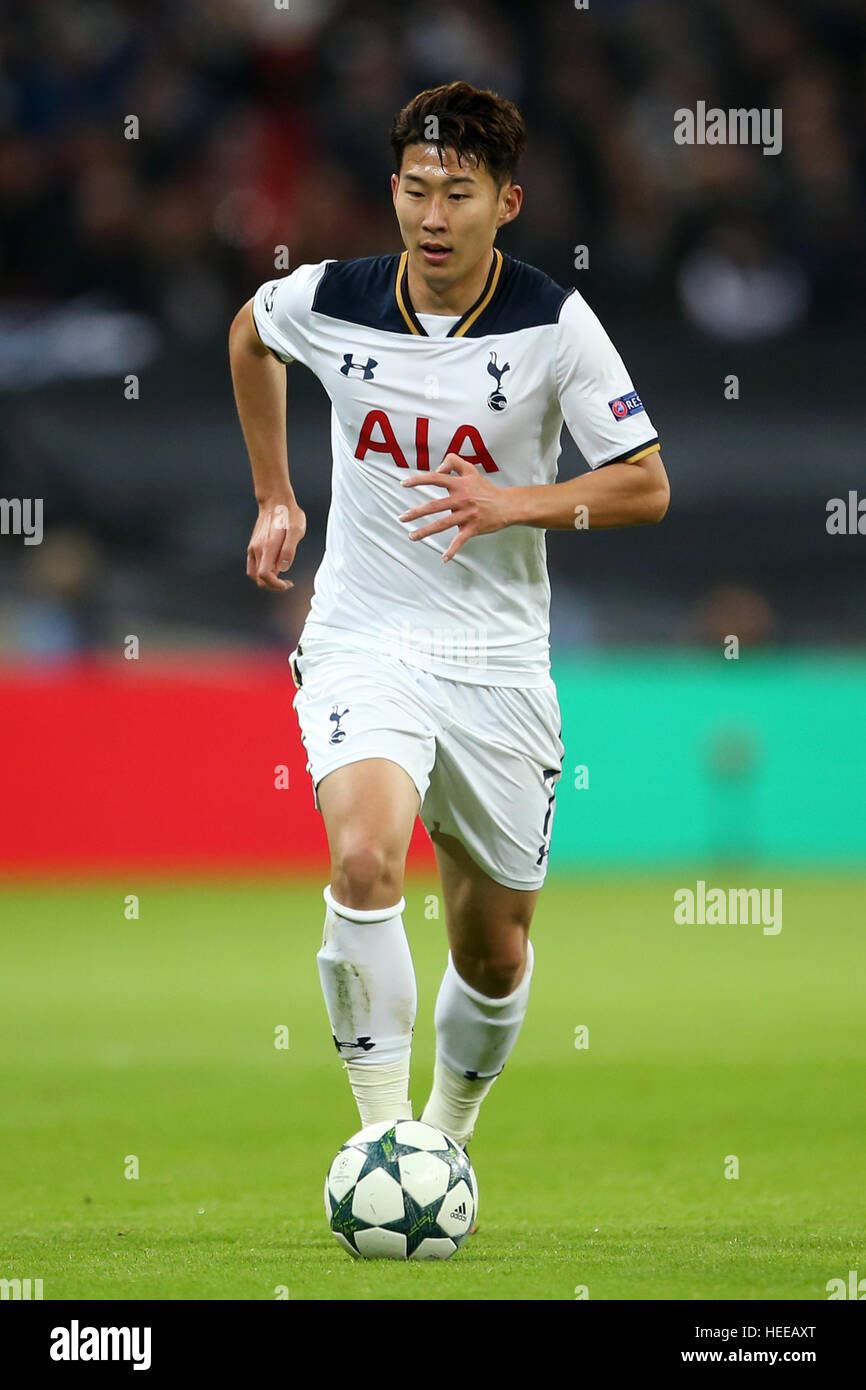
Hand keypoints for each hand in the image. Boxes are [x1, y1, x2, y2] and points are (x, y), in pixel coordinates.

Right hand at [246, 500, 305, 589]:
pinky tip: (274, 569)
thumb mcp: (297, 530)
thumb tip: (283, 568)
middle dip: (273, 586)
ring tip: (281, 579)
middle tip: (287, 583)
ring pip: (254, 574)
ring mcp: (253, 547)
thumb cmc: (289, 515)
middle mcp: (257, 548)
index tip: (288, 583)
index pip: (265, 575)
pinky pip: (252, 566)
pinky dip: (261, 573)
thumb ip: (289, 549)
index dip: (276, 585)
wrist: (275, 500)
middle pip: (259, 579)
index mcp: (268, 546)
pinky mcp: (252, 546)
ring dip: (267, 581)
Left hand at [397, 453, 511, 561]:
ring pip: (443, 524)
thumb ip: (453, 463)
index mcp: (459, 485)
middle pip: (435, 505)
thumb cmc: (486, 489)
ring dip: (425, 531)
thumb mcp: (471, 470)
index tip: (403, 483)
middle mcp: (462, 499)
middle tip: (401, 518)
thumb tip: (437, 468)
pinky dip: (452, 551)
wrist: (507, 505)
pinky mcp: (473, 528)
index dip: (419, 480)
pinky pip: (460, 540)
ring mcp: (467, 515)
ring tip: (411, 536)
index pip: (436, 479)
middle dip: (416, 512)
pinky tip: (444, 559)